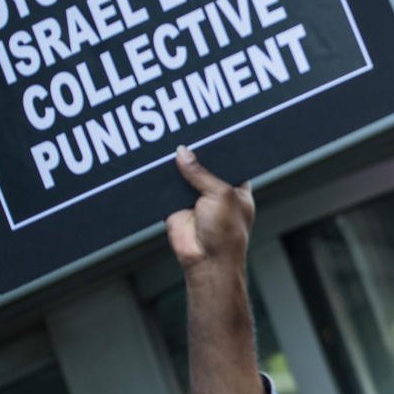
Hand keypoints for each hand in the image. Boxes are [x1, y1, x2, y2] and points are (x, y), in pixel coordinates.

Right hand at [166, 146, 254, 273]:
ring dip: (177, 166)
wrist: (206, 262)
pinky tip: (157, 165)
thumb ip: (201, 172)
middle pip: (203, 166)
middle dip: (194, 155)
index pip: (227, 161)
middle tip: (184, 135)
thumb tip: (183, 152)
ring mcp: (195, 199)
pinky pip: (167, 189)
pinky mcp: (176, 207)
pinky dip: (163, 180)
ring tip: (168, 145)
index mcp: (235, 188)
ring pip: (183, 176)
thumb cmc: (226, 234)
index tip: (207, 131)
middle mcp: (216, 192)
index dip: (218, 148)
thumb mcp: (220, 195)